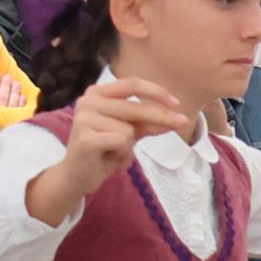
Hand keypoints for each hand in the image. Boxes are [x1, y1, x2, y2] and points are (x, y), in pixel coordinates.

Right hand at [32, 75, 191, 224]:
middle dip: (162, 117)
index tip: (176, 103)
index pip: (131, 84)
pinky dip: (122, 154)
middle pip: (135, 107)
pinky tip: (108, 157)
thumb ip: (149, 122)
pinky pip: (121, 142)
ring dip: (129, 145)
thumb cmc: (105, 150)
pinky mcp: (84, 139)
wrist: (79, 175)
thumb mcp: (130, 132)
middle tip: (182, 122)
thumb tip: (177, 117)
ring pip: (129, 129)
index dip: (155, 92)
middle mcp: (87, 101)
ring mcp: (83, 119)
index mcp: (97, 93)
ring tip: (114, 151)